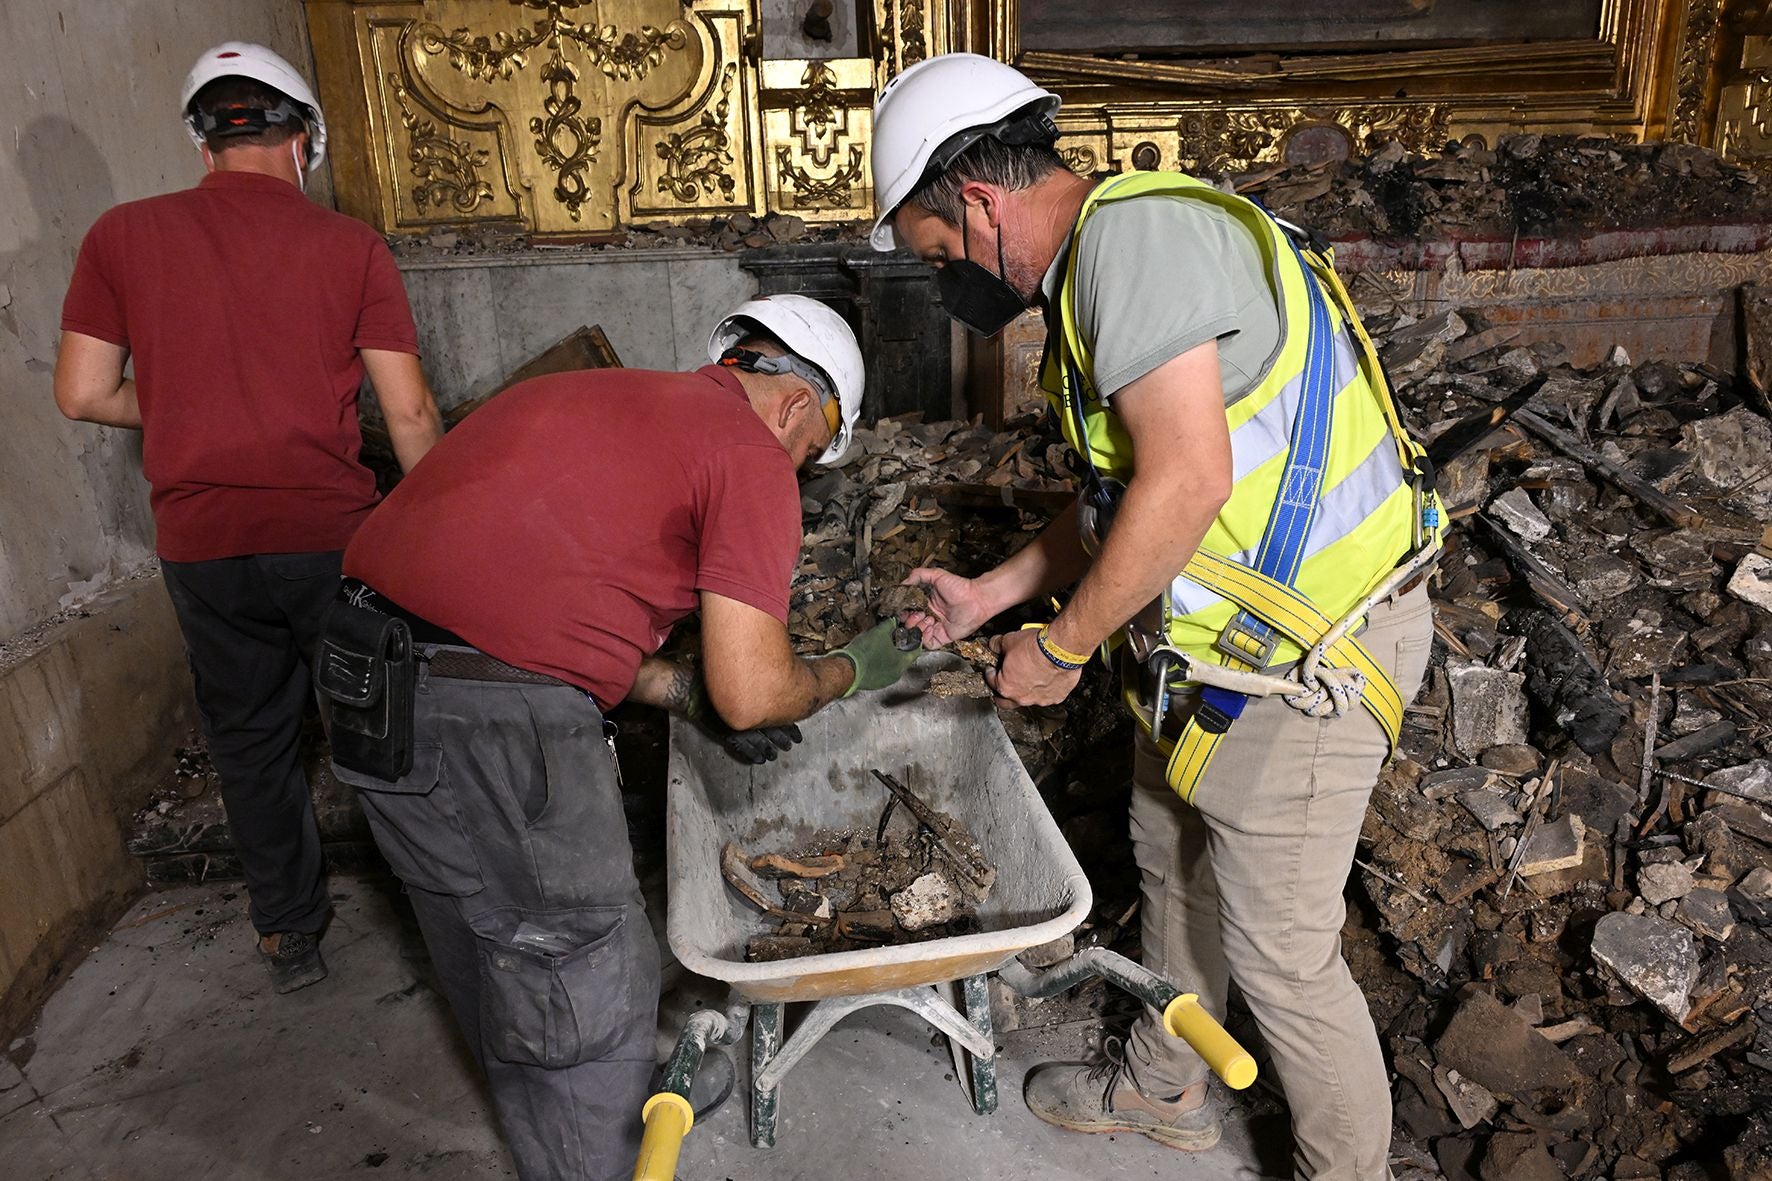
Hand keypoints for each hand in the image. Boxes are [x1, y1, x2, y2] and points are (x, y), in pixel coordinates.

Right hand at [679, 674, 803, 764]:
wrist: (694, 689)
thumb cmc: (717, 677)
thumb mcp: (742, 676)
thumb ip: (758, 685)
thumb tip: (775, 685)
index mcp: (759, 700)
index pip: (780, 716)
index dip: (790, 727)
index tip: (797, 735)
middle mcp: (752, 715)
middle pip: (773, 730)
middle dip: (782, 739)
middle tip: (790, 746)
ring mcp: (740, 727)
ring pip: (760, 742)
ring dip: (769, 749)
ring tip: (775, 755)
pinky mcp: (727, 735)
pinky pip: (743, 748)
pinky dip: (752, 754)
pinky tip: (759, 759)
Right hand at [833, 619, 923, 695]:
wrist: (846, 668)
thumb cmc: (864, 651)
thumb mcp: (879, 632)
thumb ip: (890, 625)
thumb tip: (893, 621)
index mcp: (901, 664)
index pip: (916, 651)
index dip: (915, 640)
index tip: (913, 634)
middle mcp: (896, 675)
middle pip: (904, 659)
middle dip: (901, 647)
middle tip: (896, 637)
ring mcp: (885, 681)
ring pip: (892, 666)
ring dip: (890, 655)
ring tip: (883, 646)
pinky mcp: (874, 684)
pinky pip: (882, 671)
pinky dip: (881, 663)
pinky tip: (873, 655)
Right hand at [900, 567, 994, 648]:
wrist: (976, 599)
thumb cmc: (959, 587)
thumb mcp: (936, 575)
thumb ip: (918, 575)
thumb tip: (903, 582)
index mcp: (926, 603)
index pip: (907, 611)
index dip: (904, 611)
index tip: (905, 608)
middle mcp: (929, 616)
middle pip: (910, 625)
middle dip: (909, 621)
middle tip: (918, 614)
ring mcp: (936, 627)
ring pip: (917, 634)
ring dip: (918, 627)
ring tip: (927, 618)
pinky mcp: (943, 637)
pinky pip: (928, 643)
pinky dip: (925, 638)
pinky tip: (930, 627)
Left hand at [984, 629, 1081, 707]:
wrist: (1060, 649)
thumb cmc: (1036, 648)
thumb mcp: (1009, 640)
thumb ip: (997, 645)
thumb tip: (994, 644)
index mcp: (1005, 686)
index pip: (991, 681)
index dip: (991, 672)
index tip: (993, 668)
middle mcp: (1021, 697)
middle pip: (1005, 701)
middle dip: (1002, 692)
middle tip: (1004, 681)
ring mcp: (1039, 700)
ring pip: (1028, 699)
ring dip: (1026, 690)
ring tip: (1029, 676)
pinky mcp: (1056, 697)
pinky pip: (1047, 695)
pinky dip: (1045, 688)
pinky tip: (1046, 678)